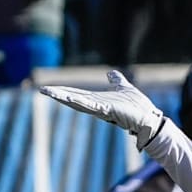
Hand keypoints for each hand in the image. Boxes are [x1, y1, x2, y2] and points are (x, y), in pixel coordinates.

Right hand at [40, 70, 164, 148]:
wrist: (150, 118)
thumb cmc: (138, 107)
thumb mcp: (124, 88)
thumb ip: (116, 81)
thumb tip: (110, 73)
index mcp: (99, 101)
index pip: (78, 95)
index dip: (64, 91)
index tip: (48, 88)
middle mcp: (98, 106)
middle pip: (75, 98)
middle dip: (59, 94)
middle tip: (41, 90)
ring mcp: (102, 109)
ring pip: (79, 102)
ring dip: (64, 97)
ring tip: (48, 92)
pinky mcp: (108, 111)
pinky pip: (91, 105)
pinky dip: (80, 102)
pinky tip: (68, 98)